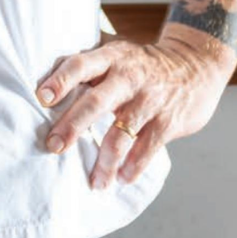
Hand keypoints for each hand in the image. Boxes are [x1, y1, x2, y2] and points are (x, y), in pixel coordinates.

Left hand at [34, 24, 236, 190]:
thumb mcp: (117, 55)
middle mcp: (129, 76)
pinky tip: (122, 178)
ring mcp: (150, 99)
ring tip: (95, 182)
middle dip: (73, 125)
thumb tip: (45, 85)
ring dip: (106, 161)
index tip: (41, 98)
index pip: (80, 64)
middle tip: (54, 146)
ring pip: (122, 133)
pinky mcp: (168, 121)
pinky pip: (148, 148)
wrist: (195, 65)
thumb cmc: (142, 65)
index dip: (60, 80)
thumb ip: (88, 67)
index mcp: (111, 57)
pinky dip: (134, 166)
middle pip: (96, 101)